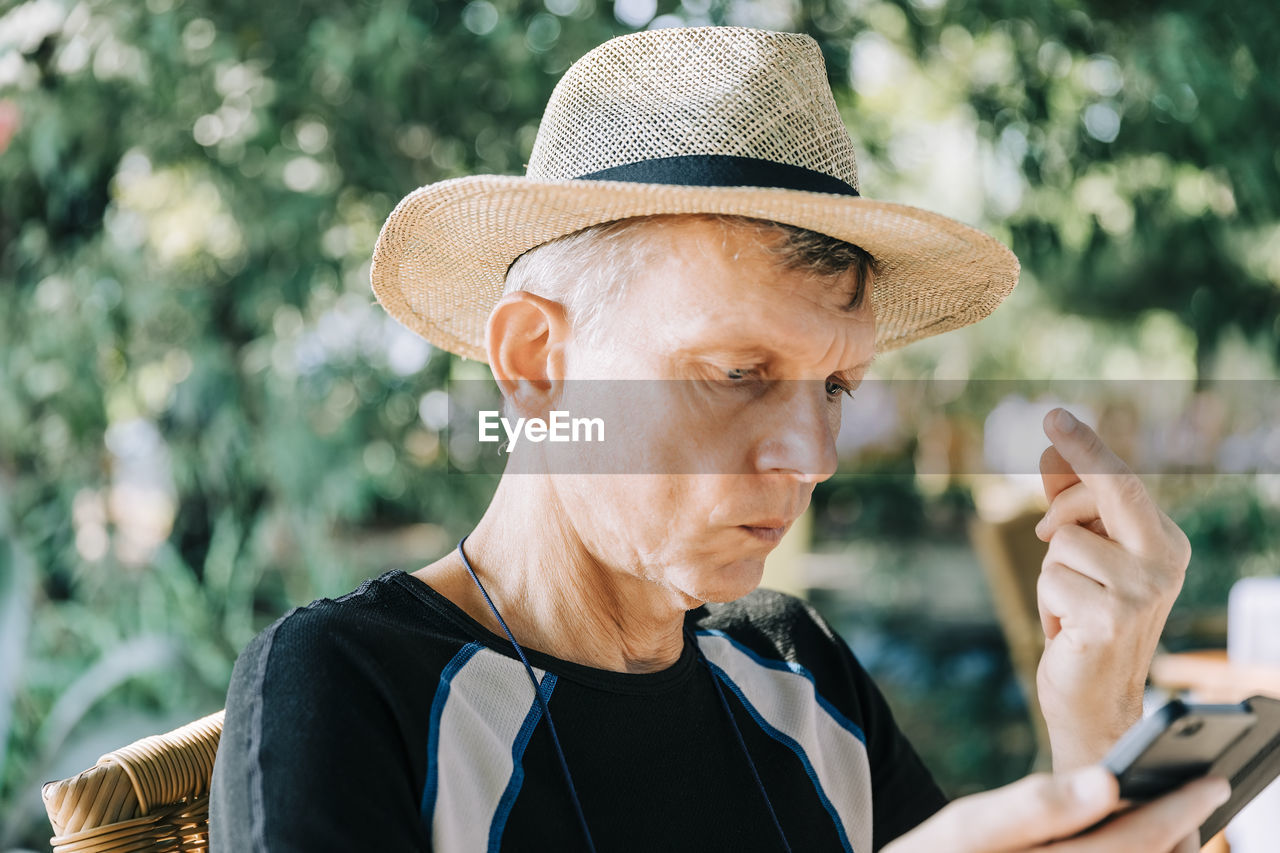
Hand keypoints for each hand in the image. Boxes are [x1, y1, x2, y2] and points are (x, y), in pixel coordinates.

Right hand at [883, 765, 1228, 852]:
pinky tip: (1129, 838)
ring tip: (1172, 818)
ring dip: (1162, 847)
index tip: (1207, 781)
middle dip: (1181, 828)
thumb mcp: (968, 827)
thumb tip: (1105, 782)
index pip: (1136, 839)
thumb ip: (1035, 806)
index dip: (1178, 810)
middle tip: (1202, 794)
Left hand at [1034, 408, 1191, 768]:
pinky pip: (1050, 580)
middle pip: (1110, 490)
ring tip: (1070, 608)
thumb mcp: (1080, 559)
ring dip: (1050, 575)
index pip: (1123, 481)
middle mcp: (1163, 560)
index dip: (1085, 447)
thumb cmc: (1085, 622)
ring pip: (1061, 542)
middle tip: (1046, 491)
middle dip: (1073, 474)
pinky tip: (1068, 630)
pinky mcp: (1112, 617)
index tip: (1054, 417)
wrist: (1095, 701)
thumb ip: (1070, 504)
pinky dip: (1046, 605)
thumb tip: (1052, 450)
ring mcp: (1142, 589)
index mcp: (1163, 541)